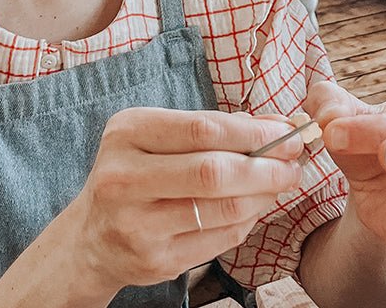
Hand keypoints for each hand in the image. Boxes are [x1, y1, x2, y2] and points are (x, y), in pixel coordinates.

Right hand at [58, 108, 304, 298]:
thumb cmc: (135, 172)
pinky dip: (247, 221)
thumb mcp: (154, 137)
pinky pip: (219, 239)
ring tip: (282, 182)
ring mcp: (137, 224)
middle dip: (265, 166)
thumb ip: (207, 129)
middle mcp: (125, 178)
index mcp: (127, 133)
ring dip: (263, 195)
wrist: (91, 236)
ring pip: (221, 209)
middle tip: (294, 162)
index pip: (201, 128)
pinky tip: (257, 207)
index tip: (286, 131)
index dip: (251, 132)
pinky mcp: (155, 260)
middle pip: (212, 171)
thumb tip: (273, 125)